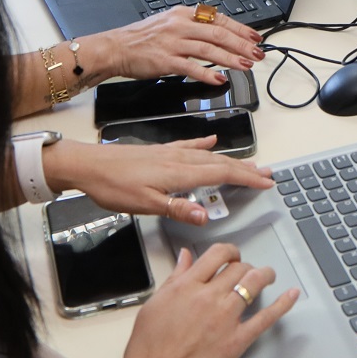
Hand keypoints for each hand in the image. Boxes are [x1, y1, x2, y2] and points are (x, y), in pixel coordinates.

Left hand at [43, 137, 274, 223]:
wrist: (88, 165)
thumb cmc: (112, 186)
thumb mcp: (144, 204)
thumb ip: (178, 209)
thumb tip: (206, 216)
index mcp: (178, 173)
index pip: (221, 174)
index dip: (246, 178)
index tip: (266, 182)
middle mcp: (178, 159)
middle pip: (220, 163)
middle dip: (246, 169)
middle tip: (268, 174)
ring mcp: (169, 153)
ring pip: (208, 155)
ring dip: (231, 159)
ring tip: (249, 163)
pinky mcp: (159, 152)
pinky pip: (189, 146)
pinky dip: (204, 144)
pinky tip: (211, 141)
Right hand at [84, 7, 264, 84]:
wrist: (116, 47)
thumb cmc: (143, 38)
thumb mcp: (170, 22)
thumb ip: (194, 26)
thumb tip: (219, 33)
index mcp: (184, 14)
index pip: (219, 20)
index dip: (241, 30)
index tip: (256, 38)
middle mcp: (180, 25)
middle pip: (219, 34)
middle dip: (242, 45)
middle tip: (258, 54)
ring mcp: (173, 43)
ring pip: (209, 50)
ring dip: (231, 59)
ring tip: (246, 66)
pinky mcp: (165, 60)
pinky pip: (191, 67)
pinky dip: (207, 74)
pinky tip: (220, 79)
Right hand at [115, 242, 298, 357]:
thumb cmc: (148, 348)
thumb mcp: (155, 303)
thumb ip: (175, 277)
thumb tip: (185, 258)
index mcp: (187, 286)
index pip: (217, 255)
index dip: (230, 252)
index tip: (233, 256)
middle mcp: (209, 297)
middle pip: (238, 268)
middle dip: (245, 266)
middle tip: (247, 271)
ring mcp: (225, 318)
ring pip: (254, 284)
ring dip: (265, 275)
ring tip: (268, 275)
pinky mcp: (237, 340)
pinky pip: (266, 317)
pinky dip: (282, 304)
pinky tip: (290, 295)